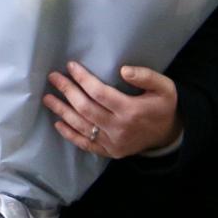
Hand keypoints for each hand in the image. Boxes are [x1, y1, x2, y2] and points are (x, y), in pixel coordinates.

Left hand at [45, 62, 180, 157]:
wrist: (169, 135)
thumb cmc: (164, 106)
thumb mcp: (164, 87)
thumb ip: (146, 76)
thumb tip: (123, 70)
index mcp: (131, 110)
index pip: (99, 93)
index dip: (83, 79)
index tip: (70, 66)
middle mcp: (119, 128)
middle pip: (86, 108)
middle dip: (67, 91)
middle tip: (53, 77)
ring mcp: (113, 142)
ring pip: (82, 126)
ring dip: (62, 111)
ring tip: (48, 98)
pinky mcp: (110, 152)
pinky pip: (86, 144)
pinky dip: (70, 134)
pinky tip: (58, 123)